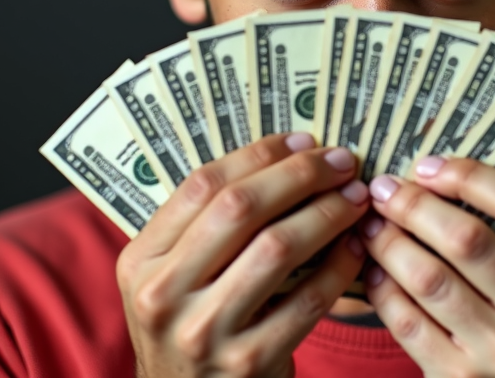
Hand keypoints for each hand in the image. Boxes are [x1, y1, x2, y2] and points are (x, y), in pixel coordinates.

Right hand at [116, 133, 370, 377]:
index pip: (203, 185)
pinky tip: (355, 247)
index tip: (303, 140)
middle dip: (300, 175)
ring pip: (278, 247)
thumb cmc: (193, 327)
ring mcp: (204, 332)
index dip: (260, 154)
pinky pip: (307, 299)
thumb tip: (286, 157)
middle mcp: (162, 294)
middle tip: (341, 162)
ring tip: (355, 198)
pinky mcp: (248, 362)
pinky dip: (339, 266)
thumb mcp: (173, 278)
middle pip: (240, 208)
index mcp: (140, 260)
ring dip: (327, 213)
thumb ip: (207, 227)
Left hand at [360, 156, 494, 377]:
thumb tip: (440, 178)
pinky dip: (382, 288)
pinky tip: (372, 271)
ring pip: (429, 276)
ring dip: (388, 242)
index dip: (469, 175)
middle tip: (383, 189)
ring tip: (370, 224)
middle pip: (467, 237)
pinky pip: (408, 320)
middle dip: (414, 204)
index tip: (429, 166)